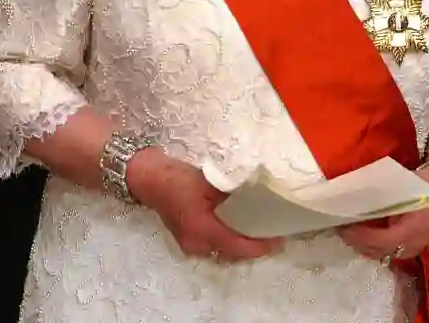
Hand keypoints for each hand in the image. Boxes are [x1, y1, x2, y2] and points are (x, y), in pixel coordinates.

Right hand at [126, 148, 281, 261]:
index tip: (279, 237)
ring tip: (258, 228)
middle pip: (233, 252)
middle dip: (254, 245)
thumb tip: (258, 199)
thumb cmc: (178, 176)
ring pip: (224, 250)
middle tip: (272, 230)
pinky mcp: (188, 239)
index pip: (239, 246)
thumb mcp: (209, 182)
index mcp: (203, 229)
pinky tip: (238, 225)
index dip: (261, 245)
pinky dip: (228, 237)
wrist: (149, 178)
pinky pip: (215, 244)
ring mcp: (191, 244)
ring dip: (241, 242)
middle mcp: (197, 244)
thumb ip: (233, 195)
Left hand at [337, 167, 428, 260]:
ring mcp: (413, 248)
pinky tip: (359, 235)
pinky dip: (371, 245)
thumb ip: (382, 195)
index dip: (363, 236)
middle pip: (380, 251)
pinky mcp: (409, 248)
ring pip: (382, 254)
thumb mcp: (402, 186)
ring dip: (362, 245)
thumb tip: (356, 195)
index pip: (384, 240)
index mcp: (414, 228)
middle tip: (339, 229)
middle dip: (358, 242)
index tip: (346, 227)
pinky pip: (387, 252)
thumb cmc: (422, 183)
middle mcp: (414, 244)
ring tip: (346, 231)